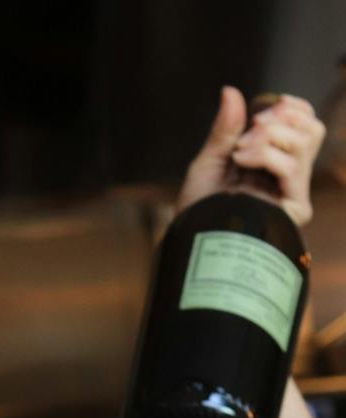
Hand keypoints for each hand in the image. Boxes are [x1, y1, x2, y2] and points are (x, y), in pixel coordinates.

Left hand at [176, 86, 323, 227]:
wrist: (192, 239)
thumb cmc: (198, 209)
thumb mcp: (209, 161)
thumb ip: (225, 129)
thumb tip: (230, 91)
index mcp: (275, 163)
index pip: (305, 124)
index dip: (290, 107)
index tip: (259, 111)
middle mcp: (288, 177)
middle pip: (312, 129)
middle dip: (281, 118)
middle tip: (248, 131)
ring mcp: (293, 193)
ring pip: (305, 141)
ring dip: (269, 136)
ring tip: (239, 151)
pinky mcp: (294, 209)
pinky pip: (292, 166)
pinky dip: (265, 154)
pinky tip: (241, 160)